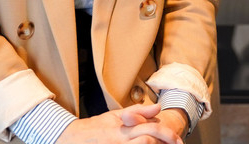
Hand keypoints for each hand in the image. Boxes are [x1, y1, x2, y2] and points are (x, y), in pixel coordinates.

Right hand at [57, 103, 182, 143]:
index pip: (151, 129)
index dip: (167, 135)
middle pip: (148, 142)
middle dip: (165, 143)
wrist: (70, 138)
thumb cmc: (95, 128)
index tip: (178, 141)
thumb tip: (158, 108)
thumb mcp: (115, 115)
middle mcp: (120, 139)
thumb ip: (137, 111)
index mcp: (124, 127)